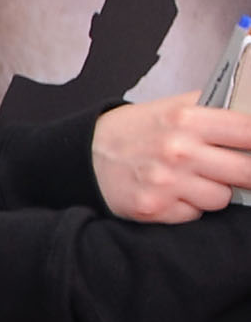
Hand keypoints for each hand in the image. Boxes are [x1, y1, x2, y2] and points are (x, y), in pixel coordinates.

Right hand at [91, 91, 250, 222]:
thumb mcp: (170, 106)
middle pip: (245, 171)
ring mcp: (166, 183)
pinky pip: (194, 215)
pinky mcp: (154, 209)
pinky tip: (175, 194)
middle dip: (247, 173)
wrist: (86, 156)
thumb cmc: (132, 131)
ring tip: (196, 180)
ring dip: (215, 191)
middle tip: (240, 171)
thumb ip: (211, 108)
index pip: (248, 131)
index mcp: (185, 118)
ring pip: (221, 198)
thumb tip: (249, 115)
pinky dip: (189, 207)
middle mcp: (178, 151)